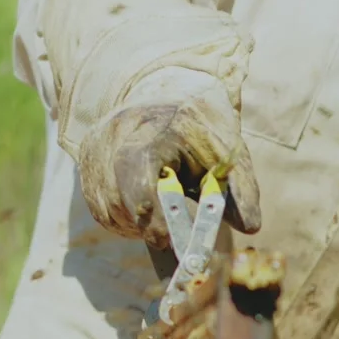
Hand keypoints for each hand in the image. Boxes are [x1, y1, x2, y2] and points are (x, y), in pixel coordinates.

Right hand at [78, 101, 260, 248]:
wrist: (168, 99)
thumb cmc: (202, 134)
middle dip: (142, 222)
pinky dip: (119, 219)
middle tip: (164, 240)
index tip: (163, 237)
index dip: (146, 201)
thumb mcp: (228, 156)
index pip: (139, 162)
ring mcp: (99, 145)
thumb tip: (251, 226)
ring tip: (157, 221)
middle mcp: (122, 130)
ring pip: (106, 202)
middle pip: (116, 188)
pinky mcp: (87, 160)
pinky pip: (98, 205)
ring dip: (131, 224)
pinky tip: (141, 214)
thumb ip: (241, 191)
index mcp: (161, 124)